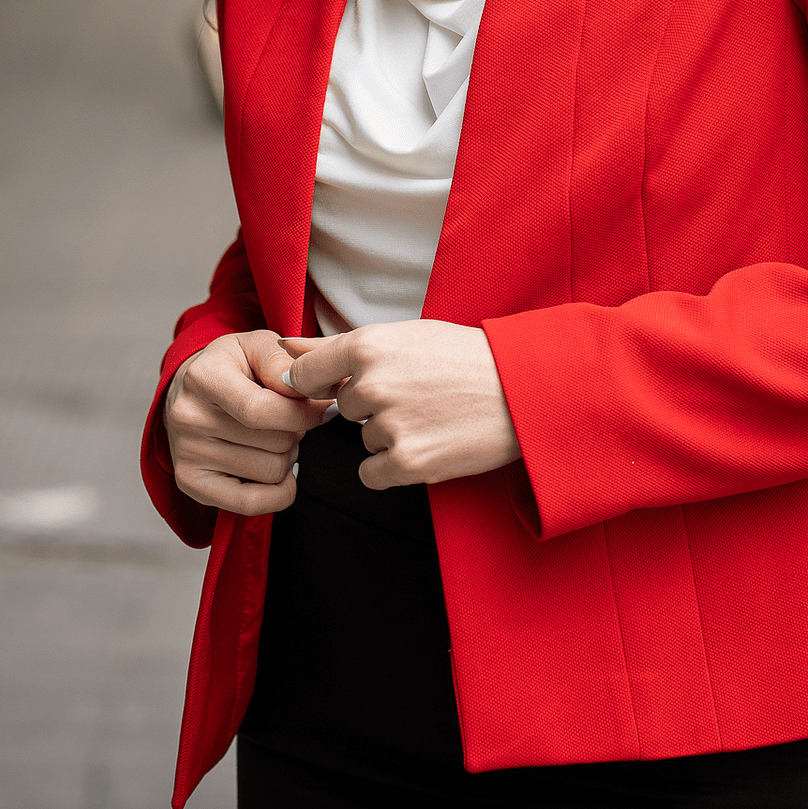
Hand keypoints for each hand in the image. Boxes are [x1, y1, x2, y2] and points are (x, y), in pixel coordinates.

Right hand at [165, 330, 331, 516]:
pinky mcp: (191, 484)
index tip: (324, 407)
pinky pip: (251, 504)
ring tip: (274, 436)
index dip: (304, 413)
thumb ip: (282, 361)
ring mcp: (186, 454)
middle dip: (298, 430)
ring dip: (288, 456)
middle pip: (275, 442)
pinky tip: (276, 469)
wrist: (191, 390)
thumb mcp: (257, 345)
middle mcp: (188, 418)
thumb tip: (306, 391)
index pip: (262, 411)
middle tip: (288, 418)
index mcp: (203, 377)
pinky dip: (278, 492)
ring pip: (271, 472)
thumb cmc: (232, 366)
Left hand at [280, 321, 521, 490]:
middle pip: (342, 408)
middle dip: (372, 406)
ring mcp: (389, 425)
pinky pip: (371, 472)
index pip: (305, 374)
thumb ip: (336, 346)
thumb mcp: (404, 335)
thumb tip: (284, 348)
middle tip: (418, 395)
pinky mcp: (407, 463)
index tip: (345, 386)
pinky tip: (427, 443)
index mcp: (368, 344)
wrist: (523, 389)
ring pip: (363, 438)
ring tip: (433, 415)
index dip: (322, 383)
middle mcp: (372, 383)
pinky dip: (393, 466)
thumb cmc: (465, 357)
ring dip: (389, 434)